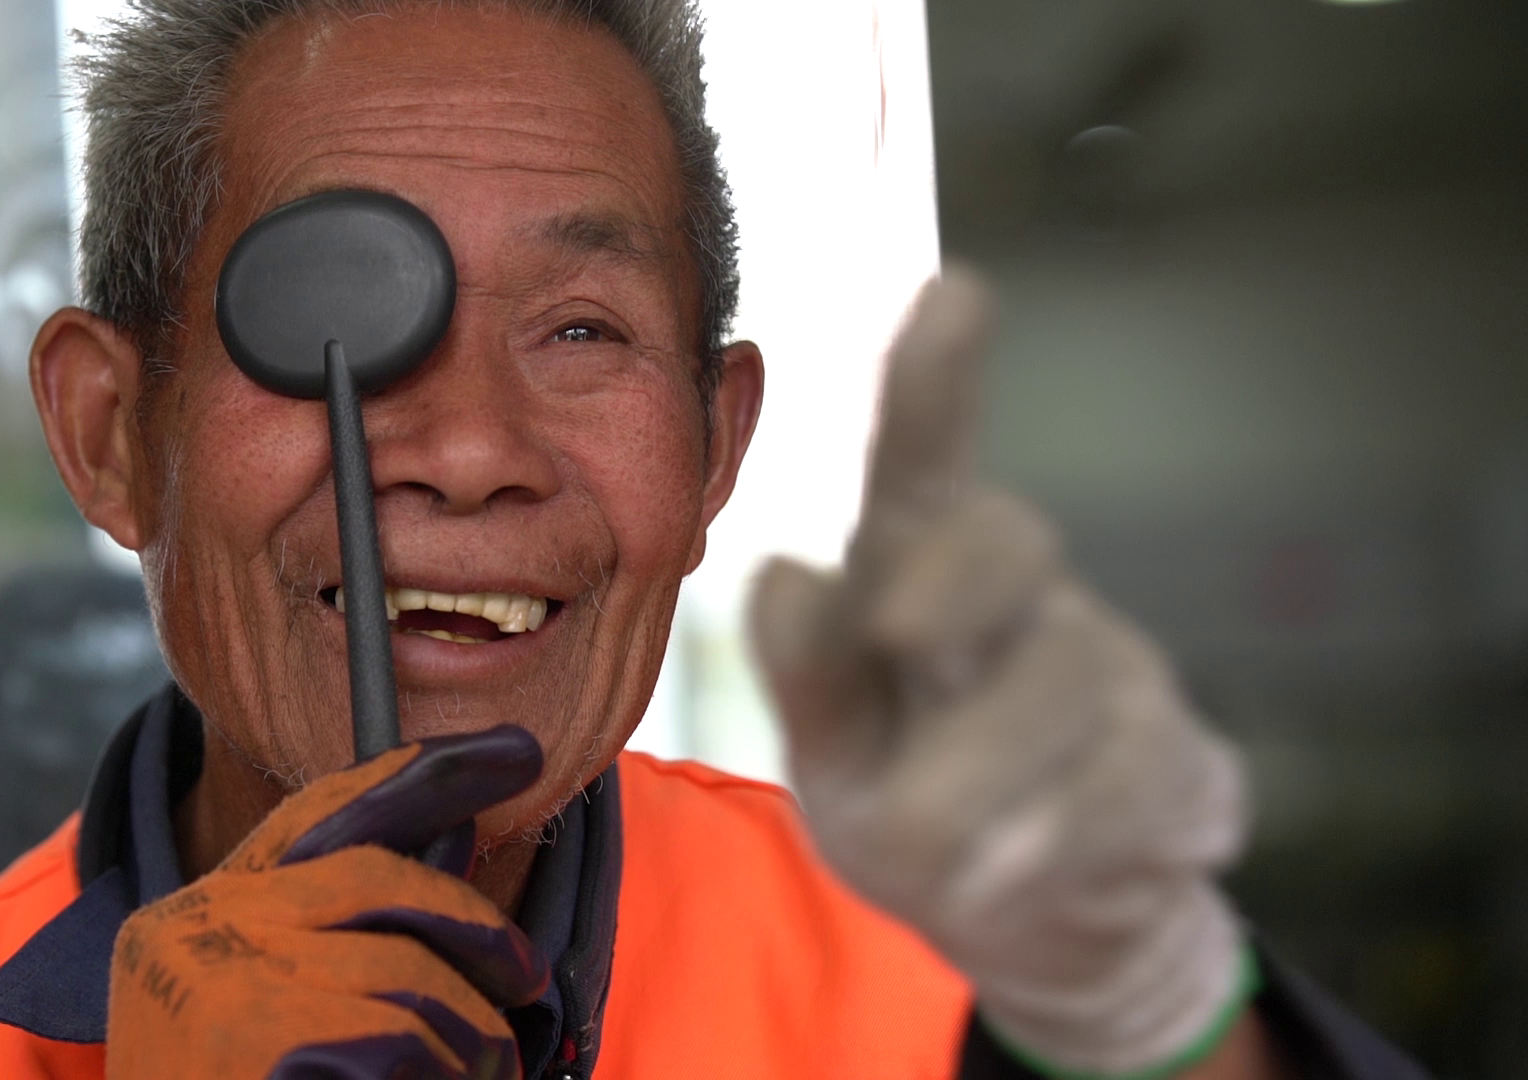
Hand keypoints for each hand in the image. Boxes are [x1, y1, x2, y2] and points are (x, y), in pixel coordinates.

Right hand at [107, 727, 549, 1079]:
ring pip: (410, 975)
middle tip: (526, 989)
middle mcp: (193, 925)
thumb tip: (463, 845)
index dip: (428, 774)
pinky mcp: (252, 1040)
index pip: (325, 810)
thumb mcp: (295, 1017)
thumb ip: (364, 942)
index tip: (515, 751)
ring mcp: (214, 978)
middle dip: (480, 926)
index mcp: (198, 914)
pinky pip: (399, 1042)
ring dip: (472, 1042)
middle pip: (383, 876)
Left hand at [748, 270, 1251, 1075]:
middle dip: (953, 569)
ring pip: (1062, 674)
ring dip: (978, 766)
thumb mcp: (835, 751)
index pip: (924, 470)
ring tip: (924, 854)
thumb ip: (808, 673)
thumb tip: (782, 572)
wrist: (1034, 920)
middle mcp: (1016, 601)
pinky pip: (1127, 774)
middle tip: (897, 629)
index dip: (938, 385)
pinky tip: (997, 876)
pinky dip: (1055, 830)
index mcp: (915, 578)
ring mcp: (1107, 672)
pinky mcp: (1174, 760)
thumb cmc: (910, 799)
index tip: (955, 290)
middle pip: (1005, 537)